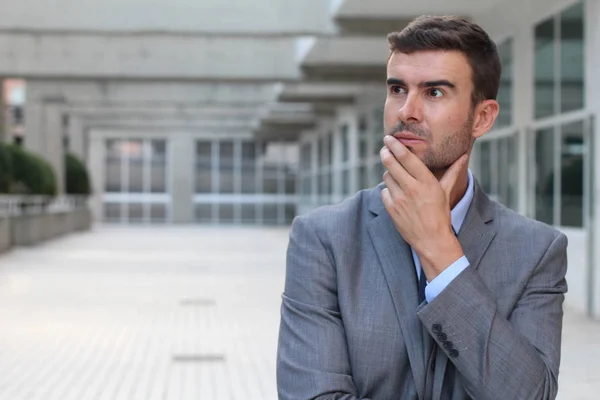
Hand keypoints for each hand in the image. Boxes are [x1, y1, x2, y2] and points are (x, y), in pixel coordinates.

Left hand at [380, 135, 467, 279]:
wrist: (432, 239)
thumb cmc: (440, 214)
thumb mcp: (446, 191)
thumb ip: (453, 172)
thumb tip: (464, 156)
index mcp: (426, 182)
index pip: (407, 158)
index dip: (396, 146)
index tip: (389, 139)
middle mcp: (412, 188)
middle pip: (391, 164)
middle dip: (386, 154)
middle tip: (384, 149)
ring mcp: (400, 199)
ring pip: (387, 177)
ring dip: (389, 173)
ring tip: (395, 175)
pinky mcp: (391, 209)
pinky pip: (384, 192)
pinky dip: (388, 190)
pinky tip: (396, 192)